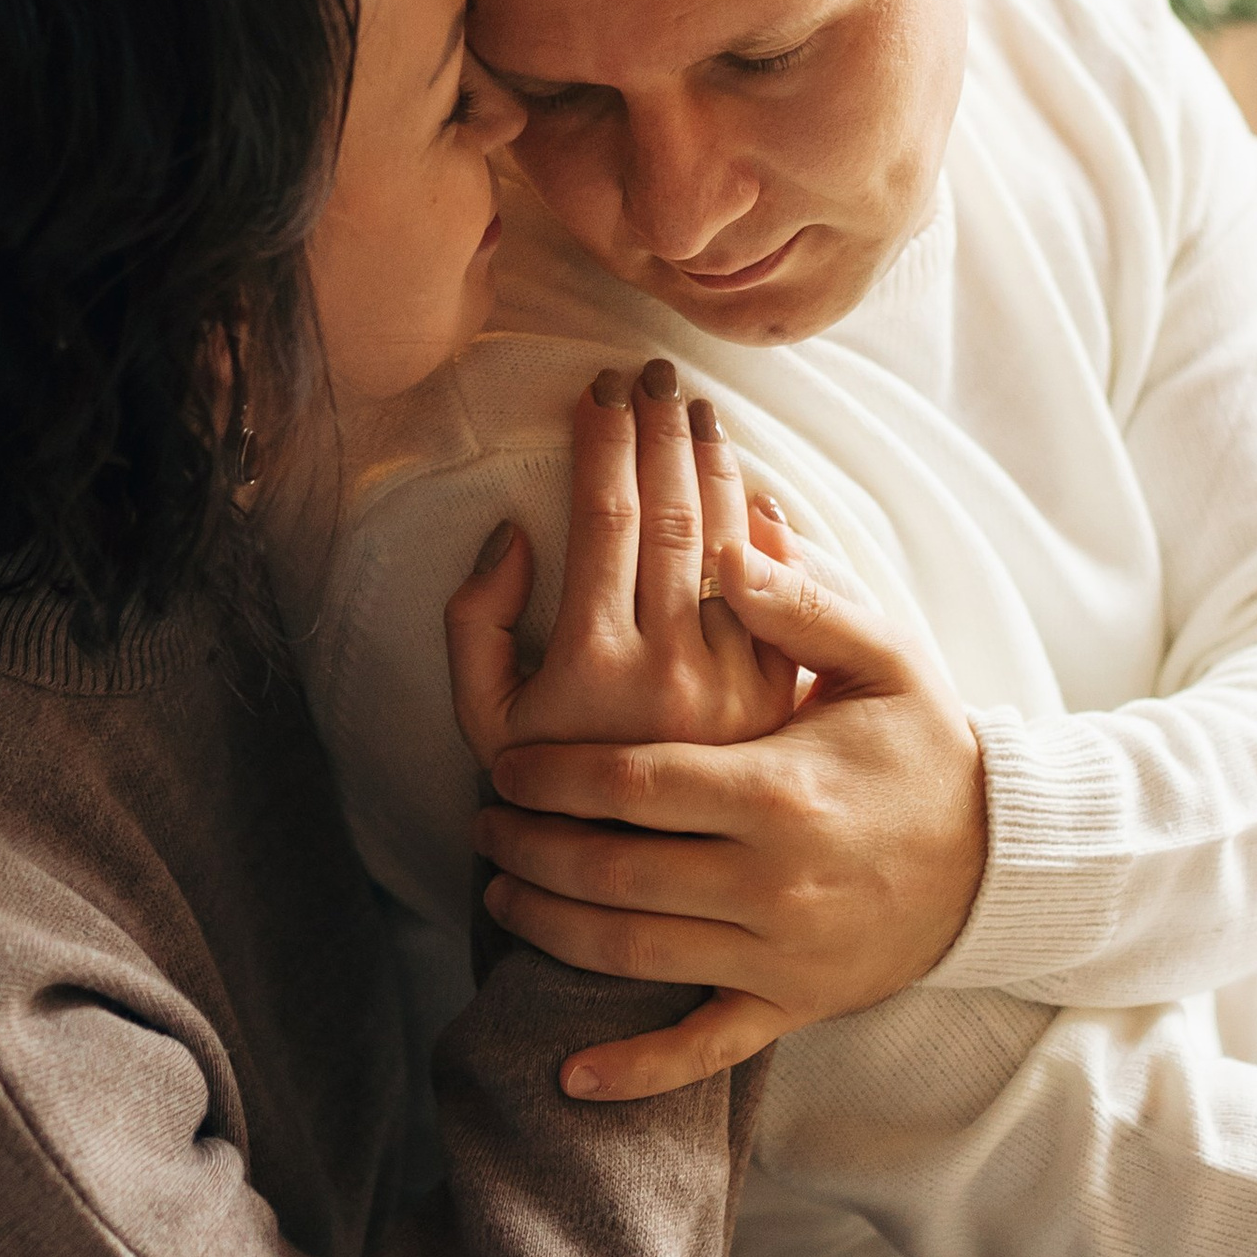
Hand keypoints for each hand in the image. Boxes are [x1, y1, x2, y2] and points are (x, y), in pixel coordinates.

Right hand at [445, 357, 798, 771]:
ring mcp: (734, 683)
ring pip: (733, 545)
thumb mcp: (482, 718)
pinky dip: (770, 533)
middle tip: (654, 374)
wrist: (632, 882)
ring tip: (698, 411)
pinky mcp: (777, 700)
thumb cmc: (541, 791)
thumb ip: (475, 623)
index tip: (597, 389)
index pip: (603, 518)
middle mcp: (672, 667)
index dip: (602, 442)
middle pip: (672, 515)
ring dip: (715, 466)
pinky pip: (780, 597)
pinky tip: (755, 488)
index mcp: (593, 663)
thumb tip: (513, 535)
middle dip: (661, 432)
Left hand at [471, 513, 987, 1097]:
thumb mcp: (884, 656)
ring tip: (500, 888)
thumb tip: (725, 540)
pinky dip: (634, 1071)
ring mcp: (780, 955)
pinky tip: (570, 1078)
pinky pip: (702, 1049)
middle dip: (529, 847)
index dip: (552, 775)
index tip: (503, 764)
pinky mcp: (792, 1006)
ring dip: (548, 927)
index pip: (633, 785)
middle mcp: (772, 883)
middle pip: (611, 873)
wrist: (1007, 859)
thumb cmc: (928, 745)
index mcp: (782, 790)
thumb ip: (799, 599)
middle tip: (482, 819)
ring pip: (632, 955)